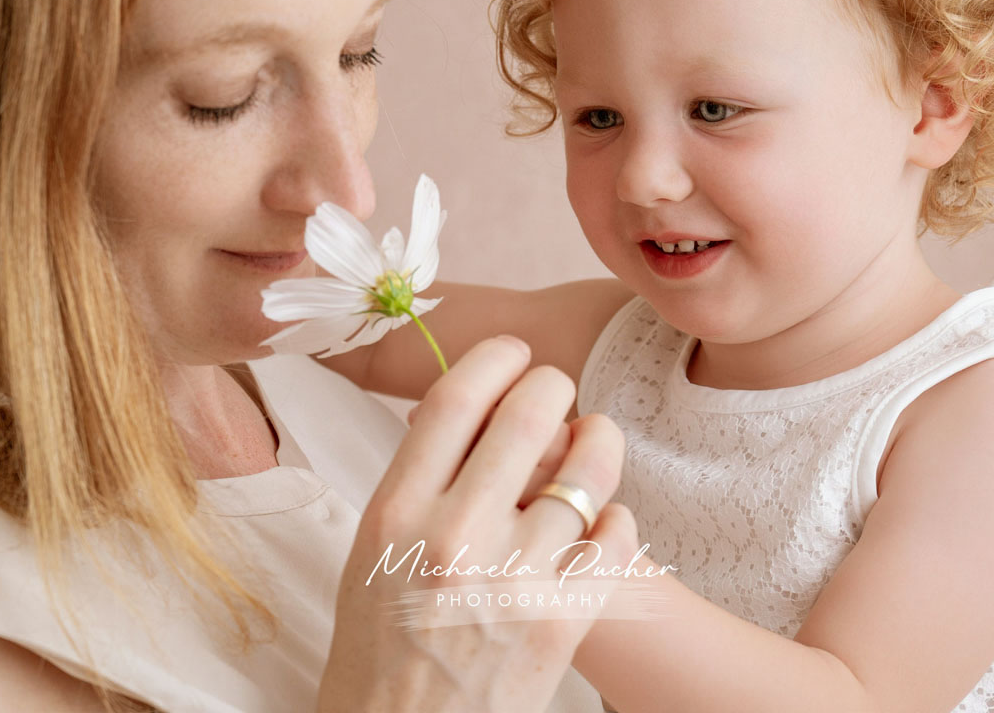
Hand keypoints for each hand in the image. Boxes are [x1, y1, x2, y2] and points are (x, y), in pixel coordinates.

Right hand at [317, 335, 636, 711]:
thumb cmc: (382, 641)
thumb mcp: (375, 547)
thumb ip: (420, 475)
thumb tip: (474, 399)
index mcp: (397, 513)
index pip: (455, 399)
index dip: (494, 358)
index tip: (513, 353)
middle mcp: (454, 538)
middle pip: (528, 415)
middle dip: (553, 385)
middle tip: (557, 389)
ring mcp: (514, 580)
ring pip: (588, 471)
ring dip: (600, 442)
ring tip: (595, 441)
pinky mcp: (564, 622)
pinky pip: (618, 535)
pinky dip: (618, 517)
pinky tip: (603, 521)